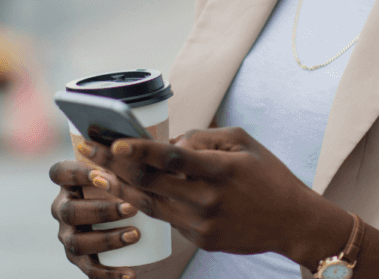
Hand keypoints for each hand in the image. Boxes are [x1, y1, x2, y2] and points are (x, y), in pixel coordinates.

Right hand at [48, 159, 146, 278]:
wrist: (127, 213)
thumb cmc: (130, 180)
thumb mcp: (128, 165)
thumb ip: (134, 152)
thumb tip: (160, 138)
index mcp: (69, 181)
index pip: (60, 172)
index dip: (77, 172)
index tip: (103, 172)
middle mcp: (62, 207)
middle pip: (69, 210)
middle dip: (101, 208)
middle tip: (132, 206)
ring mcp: (68, 234)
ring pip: (77, 241)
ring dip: (106, 238)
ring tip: (136, 234)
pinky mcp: (80, 258)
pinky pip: (90, 269)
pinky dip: (109, 273)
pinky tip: (130, 274)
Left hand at [78, 127, 323, 258]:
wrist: (292, 221)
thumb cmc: (269, 174)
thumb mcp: (244, 143)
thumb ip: (205, 138)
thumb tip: (170, 144)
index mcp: (221, 170)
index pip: (173, 159)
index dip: (141, 151)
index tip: (114, 142)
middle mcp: (208, 199)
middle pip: (150, 183)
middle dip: (113, 165)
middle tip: (86, 148)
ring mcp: (202, 224)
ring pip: (149, 204)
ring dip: (119, 186)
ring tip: (94, 170)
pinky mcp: (200, 240)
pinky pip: (167, 217)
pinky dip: (148, 201)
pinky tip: (128, 189)